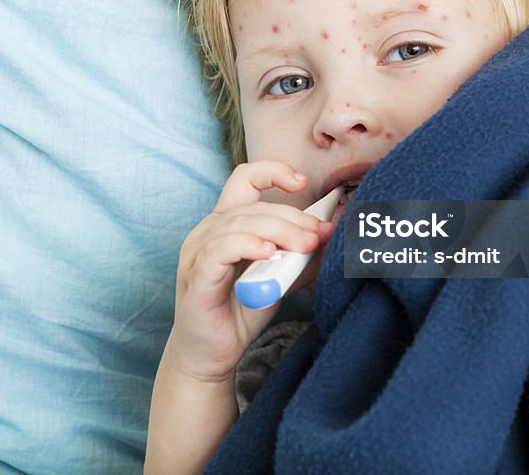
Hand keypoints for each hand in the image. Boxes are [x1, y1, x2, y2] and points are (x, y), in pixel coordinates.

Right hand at [165, 161, 334, 383]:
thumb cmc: (241, 312)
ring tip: (304, 245)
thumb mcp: (280, 277)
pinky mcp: (196, 277)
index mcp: (226, 224)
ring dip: (278, 230)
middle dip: (292, 216)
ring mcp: (197, 253)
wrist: (211, 356)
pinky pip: (219, 250)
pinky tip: (269, 254)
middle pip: (252, 206)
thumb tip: (332, 232)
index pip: (244, 179)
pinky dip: (247, 245)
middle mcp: (207, 231)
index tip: (302, 182)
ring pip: (238, 223)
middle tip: (320, 234)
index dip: (273, 172)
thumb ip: (300, 255)